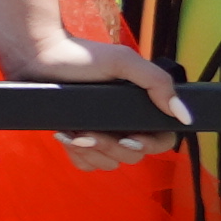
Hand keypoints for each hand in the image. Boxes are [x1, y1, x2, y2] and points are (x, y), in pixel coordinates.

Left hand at [0, 16, 194, 168]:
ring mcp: (100, 133)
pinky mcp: (77, 140)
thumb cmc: (81, 55)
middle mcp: (123, 123)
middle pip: (133, 156)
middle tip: (89, 131)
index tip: (129, 138)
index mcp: (140, 107)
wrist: (37, 56)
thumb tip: (183, 115)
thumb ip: (157, 83)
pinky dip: (77, 155)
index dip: (150, 145)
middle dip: (111, 147)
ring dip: (92, 151)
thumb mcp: (124, 62)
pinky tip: (65, 135)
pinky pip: (87, 165)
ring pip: (109, 163)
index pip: (161, 140)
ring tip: (74, 132)